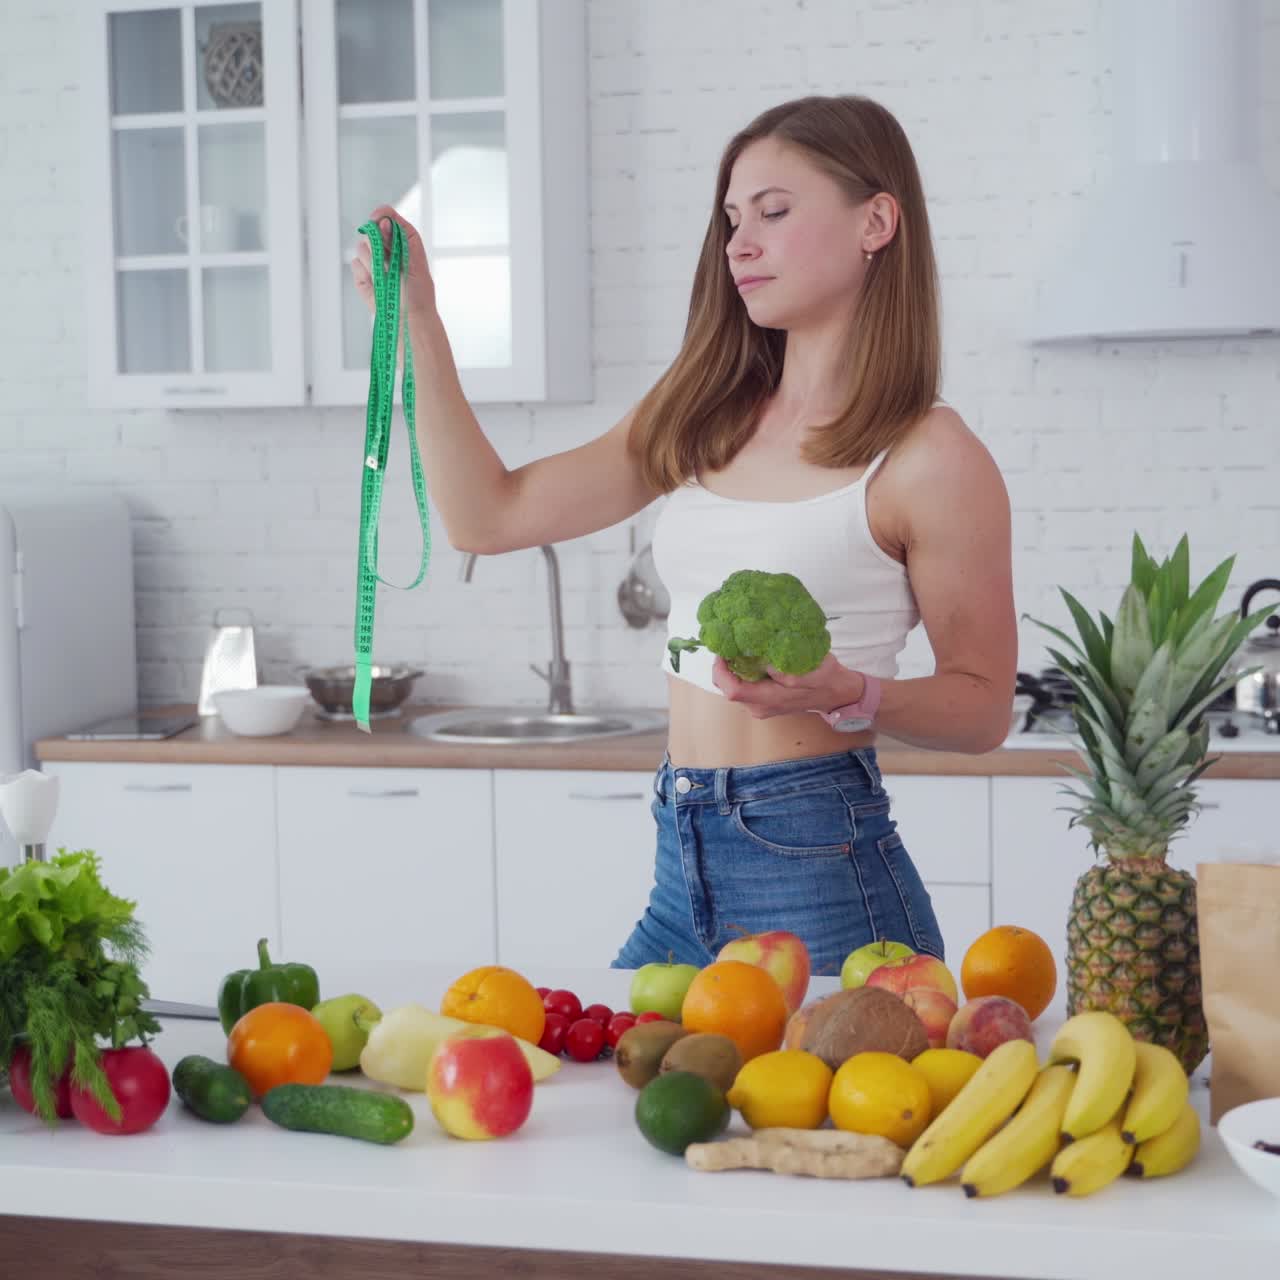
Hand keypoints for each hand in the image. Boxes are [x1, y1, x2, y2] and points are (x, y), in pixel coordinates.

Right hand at [352, 205, 436, 320]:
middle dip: (376, 243)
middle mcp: (386, 247)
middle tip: (389, 262)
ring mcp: (372, 260)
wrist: (409, 319)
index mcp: (402, 240)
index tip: (377, 219)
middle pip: (370, 230)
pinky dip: (364, 275)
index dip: (381, 215)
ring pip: (361, 247)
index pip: (387, 217)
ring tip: (386, 279)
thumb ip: (398, 239)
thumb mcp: (413, 261)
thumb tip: (383, 221)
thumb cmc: (417, 293)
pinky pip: (355, 265)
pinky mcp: (362, 274)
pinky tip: (377, 287)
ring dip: (373, 263)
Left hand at [711, 653, 863, 719]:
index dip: (721, 670)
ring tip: (741, 648)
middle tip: (731, 644)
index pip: (731, 690)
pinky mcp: (764, 701)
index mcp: (767, 700)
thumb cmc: (825, 680)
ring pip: (735, 687)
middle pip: (728, 688)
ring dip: (734, 668)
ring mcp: (760, 706)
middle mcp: (759, 707)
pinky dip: (743, 672)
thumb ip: (785, 671)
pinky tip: (752, 657)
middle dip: (724, 667)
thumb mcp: (809, 672)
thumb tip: (762, 662)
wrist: (837, 693)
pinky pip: (745, 687)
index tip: (723, 650)